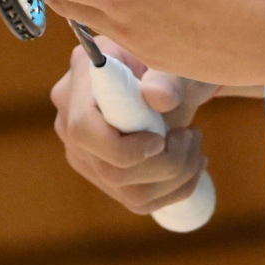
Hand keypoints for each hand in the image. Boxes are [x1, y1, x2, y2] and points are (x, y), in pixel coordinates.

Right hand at [48, 36, 218, 215]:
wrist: (169, 79)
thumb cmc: (170, 64)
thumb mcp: (175, 64)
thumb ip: (168, 78)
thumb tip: (159, 97)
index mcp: (83, 75)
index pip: (83, 129)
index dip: (124, 147)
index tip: (162, 139)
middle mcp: (70, 116)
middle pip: (109, 169)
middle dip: (164, 164)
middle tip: (191, 136)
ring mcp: (82, 150)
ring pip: (128, 191)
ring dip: (176, 177)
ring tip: (194, 145)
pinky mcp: (100, 173)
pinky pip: (137, 199)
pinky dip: (174, 188)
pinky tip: (190, 162)